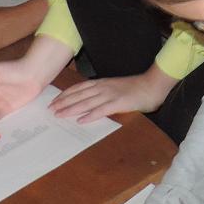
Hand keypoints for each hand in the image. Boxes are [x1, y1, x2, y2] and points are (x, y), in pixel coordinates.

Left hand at [50, 69, 173, 123]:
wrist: (153, 84)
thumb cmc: (136, 88)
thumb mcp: (116, 88)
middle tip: (50, 109)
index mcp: (102, 83)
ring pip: (86, 102)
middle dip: (63, 102)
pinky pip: (101, 110)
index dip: (65, 95)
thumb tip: (90, 102)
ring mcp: (110, 95)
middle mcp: (103, 88)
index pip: (79, 88)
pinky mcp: (119, 103)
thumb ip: (103, 93)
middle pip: (79, 95)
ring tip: (59, 115)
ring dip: (71, 109)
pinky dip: (90, 115)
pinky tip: (81, 120)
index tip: (54, 101)